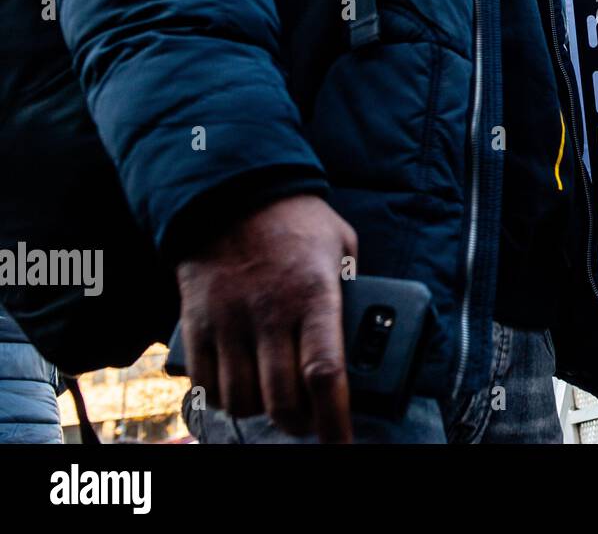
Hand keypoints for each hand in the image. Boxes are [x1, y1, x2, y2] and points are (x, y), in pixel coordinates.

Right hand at [176, 194, 357, 441]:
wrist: (230, 190)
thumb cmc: (296, 219)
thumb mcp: (342, 244)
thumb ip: (352, 288)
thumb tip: (365, 327)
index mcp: (313, 294)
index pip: (323, 373)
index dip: (334, 418)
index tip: (342, 442)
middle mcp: (268, 314)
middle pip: (280, 400)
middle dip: (300, 423)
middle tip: (311, 421)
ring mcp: (228, 321)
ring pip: (241, 399)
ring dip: (262, 412)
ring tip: (277, 403)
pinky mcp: (196, 323)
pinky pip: (205, 383)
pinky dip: (223, 398)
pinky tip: (241, 387)